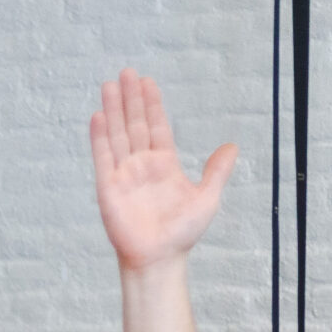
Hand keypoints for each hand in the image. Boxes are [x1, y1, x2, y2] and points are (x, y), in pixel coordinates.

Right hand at [90, 70, 237, 271]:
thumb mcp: (207, 198)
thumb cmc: (182, 233)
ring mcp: (124, 175)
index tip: (147, 82)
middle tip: (126, 72)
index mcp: (164, 165)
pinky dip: (100, 137)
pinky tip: (99, 116)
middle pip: (134, 124)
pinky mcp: (108, 188)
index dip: (152, 104)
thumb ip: (217, 171)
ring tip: (109, 85)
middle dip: (131, 98)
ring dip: (114, 110)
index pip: (156, 127)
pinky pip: (103, 158)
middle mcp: (142, 165)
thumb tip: (232, 146)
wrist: (159, 258)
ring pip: (117, 135)